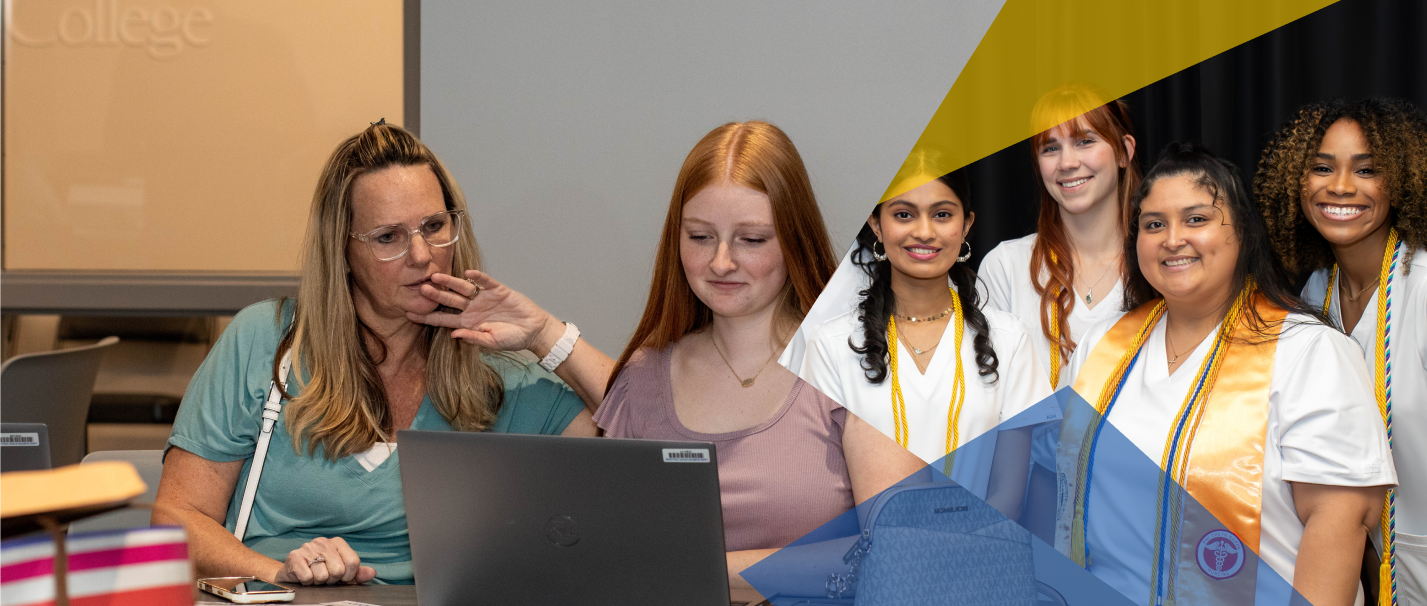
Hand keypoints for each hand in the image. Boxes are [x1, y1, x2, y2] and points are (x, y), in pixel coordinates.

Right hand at [273, 537, 376, 585]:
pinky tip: (305, 576)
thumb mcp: (342, 572)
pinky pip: (308, 577)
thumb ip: (358, 573)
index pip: (353, 562)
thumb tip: (372, 573)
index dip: (348, 576)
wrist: (293, 571)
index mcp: (338, 542)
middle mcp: (323, 542)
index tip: (341, 578)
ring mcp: (308, 548)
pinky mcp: (295, 556)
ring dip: (318, 581)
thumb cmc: (321, 571)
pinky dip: (307, 582)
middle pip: (338, 570)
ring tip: (314, 575)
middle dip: (332, 579)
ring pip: (323, 576)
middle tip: (325, 577)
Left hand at [406, 270, 564, 355]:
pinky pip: (485, 282)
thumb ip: (474, 338)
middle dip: (435, 295)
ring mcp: (484, 298)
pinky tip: (468, 273)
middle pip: (450, 301)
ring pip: (463, 288)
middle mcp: (472, 309)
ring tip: (436, 276)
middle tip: (420, 289)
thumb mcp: (492, 342)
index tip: (410, 313)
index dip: (427, 316)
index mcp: (468, 323)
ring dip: (450, 283)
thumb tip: (454, 335)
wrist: (533, 330)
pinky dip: (478, 277)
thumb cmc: (512, 339)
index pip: (443, 319)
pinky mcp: (498, 290)